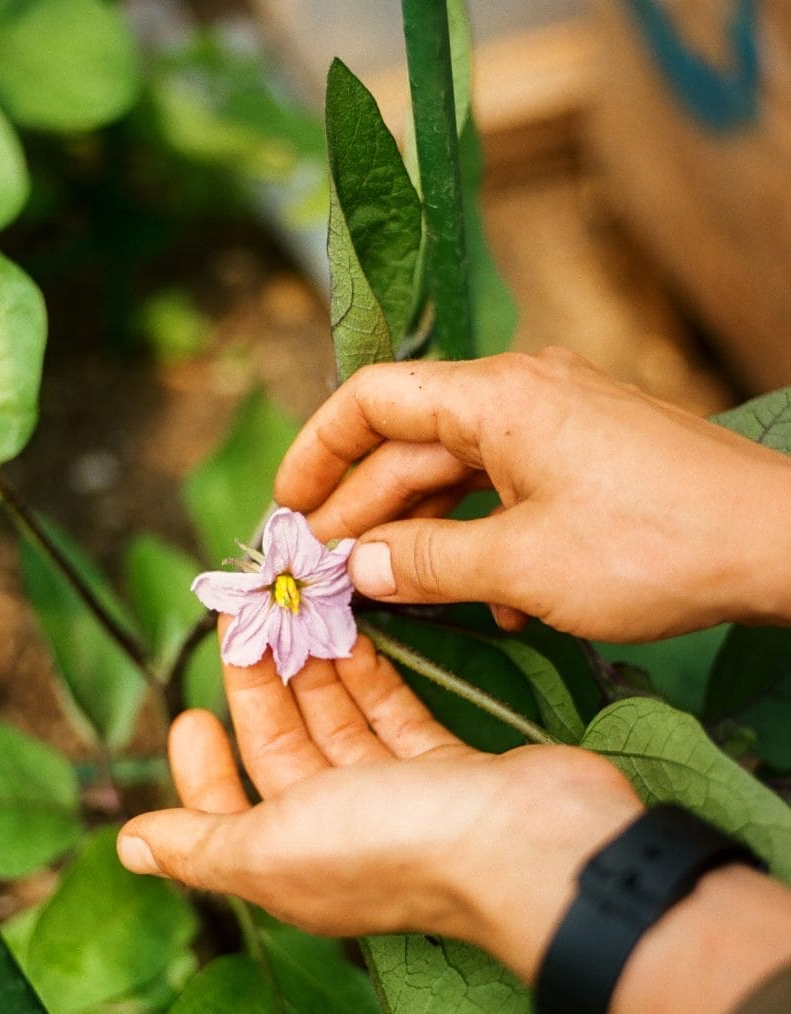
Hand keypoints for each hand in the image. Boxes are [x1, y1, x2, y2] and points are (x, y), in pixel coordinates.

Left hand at [117, 630, 641, 984]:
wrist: (531, 844)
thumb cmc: (396, 843)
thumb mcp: (274, 847)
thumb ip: (202, 844)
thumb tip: (129, 847)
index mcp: (292, 863)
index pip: (227, 811)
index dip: (202, 766)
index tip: (190, 711)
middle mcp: (342, 835)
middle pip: (285, 751)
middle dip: (259, 687)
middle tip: (243, 618)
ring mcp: (399, 800)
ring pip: (339, 724)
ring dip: (312, 671)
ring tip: (289, 609)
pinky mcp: (447, 767)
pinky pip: (394, 714)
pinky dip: (370, 677)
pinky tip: (350, 632)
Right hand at [274, 348, 790, 639]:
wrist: (780, 544)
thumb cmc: (651, 546)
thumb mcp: (520, 563)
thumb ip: (424, 563)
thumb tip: (355, 569)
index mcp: (496, 397)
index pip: (374, 400)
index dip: (318, 451)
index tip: (288, 507)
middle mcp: (523, 396)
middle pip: (412, 446)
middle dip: (364, 512)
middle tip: (325, 573)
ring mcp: (561, 426)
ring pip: (462, 477)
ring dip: (424, 537)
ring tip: (390, 597)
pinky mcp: (590, 461)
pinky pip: (513, 493)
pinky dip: (486, 541)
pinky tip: (489, 601)